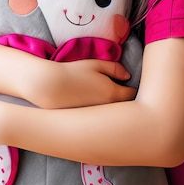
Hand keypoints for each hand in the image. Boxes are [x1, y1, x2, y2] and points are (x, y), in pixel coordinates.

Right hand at [22, 58, 136, 108]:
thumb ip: (114, 68)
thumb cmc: (73, 72)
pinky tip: (93, 107)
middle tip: (121, 93)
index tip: (129, 85)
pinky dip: (101, 115)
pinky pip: (101, 118)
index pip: (132, 94)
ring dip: (113, 109)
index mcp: (113, 92)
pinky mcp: (88, 120)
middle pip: (125, 107)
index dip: (132, 89)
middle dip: (126, 101)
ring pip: (113, 113)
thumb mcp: (95, 64)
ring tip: (105, 99)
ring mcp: (98, 116)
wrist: (51, 87)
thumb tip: (128, 75)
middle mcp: (108, 107)